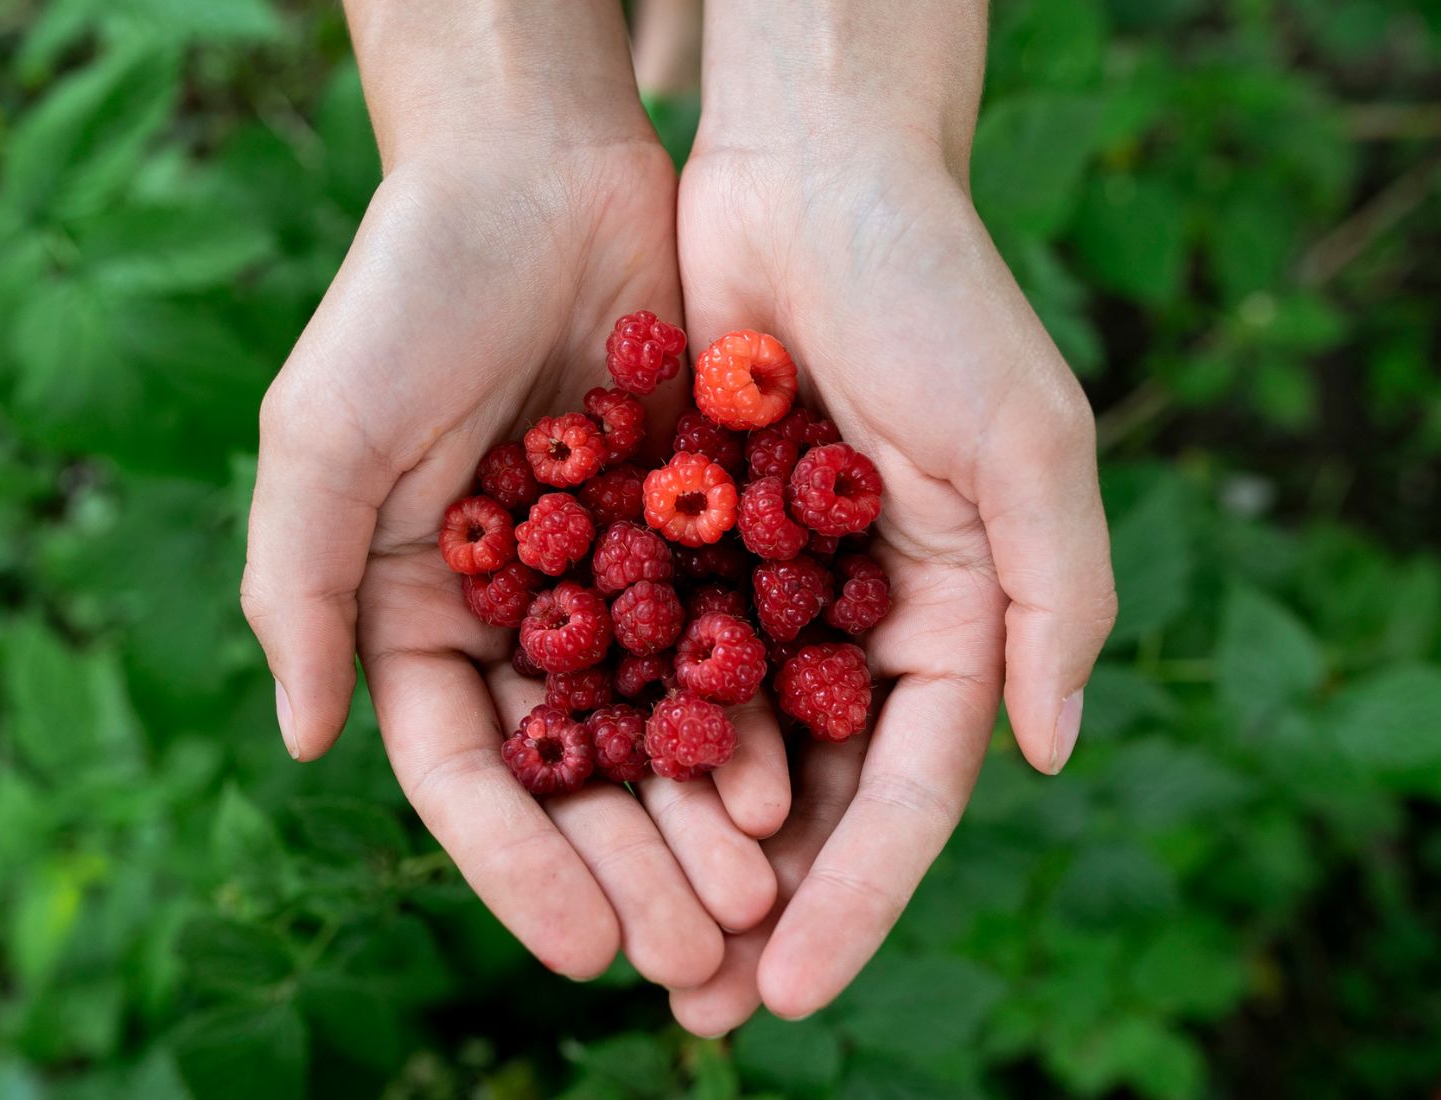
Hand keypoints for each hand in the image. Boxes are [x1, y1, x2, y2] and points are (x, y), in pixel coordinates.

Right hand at [241, 1, 782, 990]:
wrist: (542, 171)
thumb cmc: (409, 292)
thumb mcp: (324, 434)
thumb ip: (296, 584)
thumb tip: (298, 737)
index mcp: (419, 611)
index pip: (468, 772)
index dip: (522, 868)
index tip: (585, 953)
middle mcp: (520, 612)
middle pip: (578, 773)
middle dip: (633, 867)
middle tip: (696, 954)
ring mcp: (612, 577)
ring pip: (664, 725)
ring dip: (704, 819)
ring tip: (758, 896)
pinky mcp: (694, 530)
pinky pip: (734, 638)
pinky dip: (760, 713)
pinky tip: (797, 781)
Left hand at [666, 1, 1116, 1031]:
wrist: (808, 174)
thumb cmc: (933, 291)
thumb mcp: (1024, 437)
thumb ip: (1055, 595)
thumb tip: (1050, 749)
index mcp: (951, 617)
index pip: (908, 791)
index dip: (858, 898)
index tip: (793, 990)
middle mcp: (855, 620)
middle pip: (810, 795)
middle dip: (760, 904)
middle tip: (701, 1007)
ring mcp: (763, 585)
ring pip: (718, 745)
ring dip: (677, 845)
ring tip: (626, 942)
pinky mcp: (679, 535)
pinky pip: (645, 653)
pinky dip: (616, 731)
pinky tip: (571, 805)